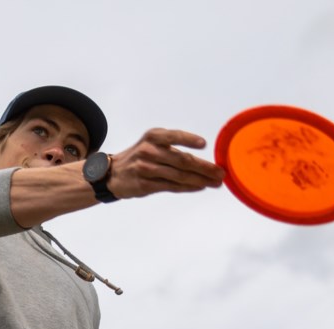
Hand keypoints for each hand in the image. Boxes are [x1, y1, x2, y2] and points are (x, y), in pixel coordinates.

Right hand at [107, 129, 224, 198]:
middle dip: (204, 167)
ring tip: (215, 182)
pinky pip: (171, 186)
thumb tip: (203, 157)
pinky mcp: (145, 184)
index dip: (189, 140)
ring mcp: (146, 168)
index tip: (204, 144)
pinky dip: (188, 187)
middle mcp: (149, 151)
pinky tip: (200, 187)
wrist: (113, 173)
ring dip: (200, 180)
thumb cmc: (140, 157)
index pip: (174, 136)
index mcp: (153, 137)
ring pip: (179, 175)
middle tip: (220, 172)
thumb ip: (173, 147)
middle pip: (181, 159)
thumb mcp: (152, 144)